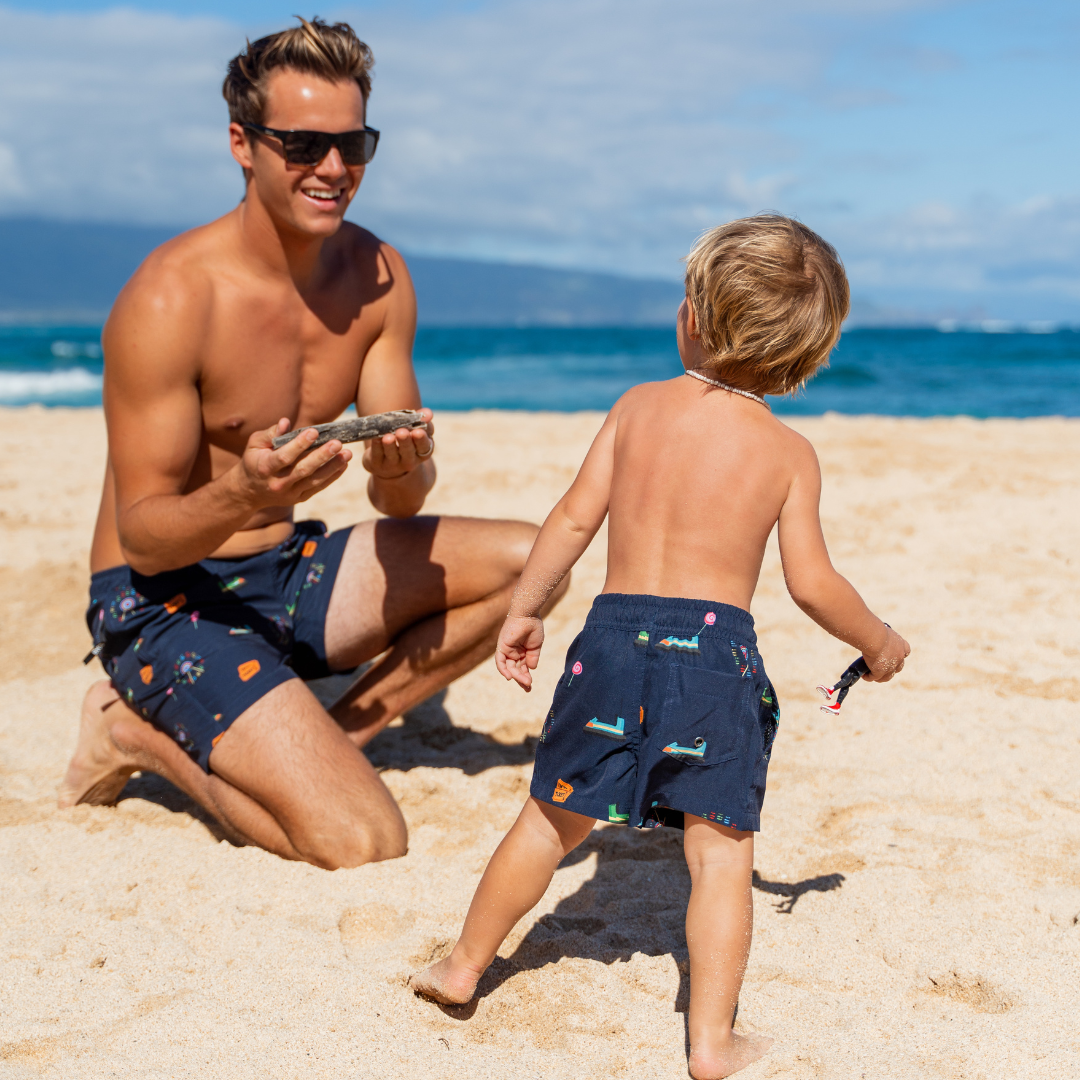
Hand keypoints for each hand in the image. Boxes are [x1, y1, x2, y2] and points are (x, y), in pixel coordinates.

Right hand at [234, 418, 351, 508]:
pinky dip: (333, 476)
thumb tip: (285, 422)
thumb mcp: (254, 444)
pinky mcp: (300, 498)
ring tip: (347, 454)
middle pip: (303, 470)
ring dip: (332, 467)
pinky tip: (343, 464)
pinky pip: (319, 487)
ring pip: (314, 480)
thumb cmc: (254, 460)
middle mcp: (278, 483)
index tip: (314, 431)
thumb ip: (270, 433)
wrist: (250, 491)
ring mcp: (290, 493)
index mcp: (265, 468)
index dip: (299, 444)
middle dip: (321, 456)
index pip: (284, 456)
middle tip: (337, 443)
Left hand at [362, 408, 434, 479]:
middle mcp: (409, 461)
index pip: (424, 447)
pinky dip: (376, 445)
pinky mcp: (378, 464)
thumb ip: (424, 422)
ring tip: (388, 437)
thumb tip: (428, 413)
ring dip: (390, 445)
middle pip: (408, 452)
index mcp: (422, 452)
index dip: (421, 439)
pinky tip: (376, 437)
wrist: (389, 461)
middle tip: (402, 432)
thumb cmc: (408, 441)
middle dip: (405, 442)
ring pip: (392, 454)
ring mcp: (393, 464)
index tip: (418, 431)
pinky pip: (377, 454)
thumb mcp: (418, 432)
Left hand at [495, 615, 544, 690]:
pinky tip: (509, 677)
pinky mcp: (502, 646)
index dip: (525, 677)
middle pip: (515, 669)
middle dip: (521, 679)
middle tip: (528, 687)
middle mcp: (513, 652)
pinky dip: (503, 670)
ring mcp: (507, 650)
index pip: (522, 668)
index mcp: (522, 652)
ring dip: (516, 676)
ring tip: (525, 682)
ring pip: (509, 667)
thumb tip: (531, 669)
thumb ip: (532, 658)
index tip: (529, 685)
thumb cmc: (534, 628)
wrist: (528, 615)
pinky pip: (500, 661)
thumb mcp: (535, 646)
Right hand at [862, 625, 909, 682]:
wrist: (875, 637)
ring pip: (888, 676)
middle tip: (880, 667)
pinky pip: (875, 677)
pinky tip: (864, 676)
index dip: (900, 655)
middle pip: (898, 667)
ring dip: (880, 677)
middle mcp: (899, 657)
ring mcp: (891, 666)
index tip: (893, 655)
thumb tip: (869, 634)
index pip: (906, 652)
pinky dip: (869, 677)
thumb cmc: (875, 630)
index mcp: (901, 644)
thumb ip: (879, 636)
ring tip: (871, 675)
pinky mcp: (881, 671)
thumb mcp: (880, 631)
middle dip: (890, 669)